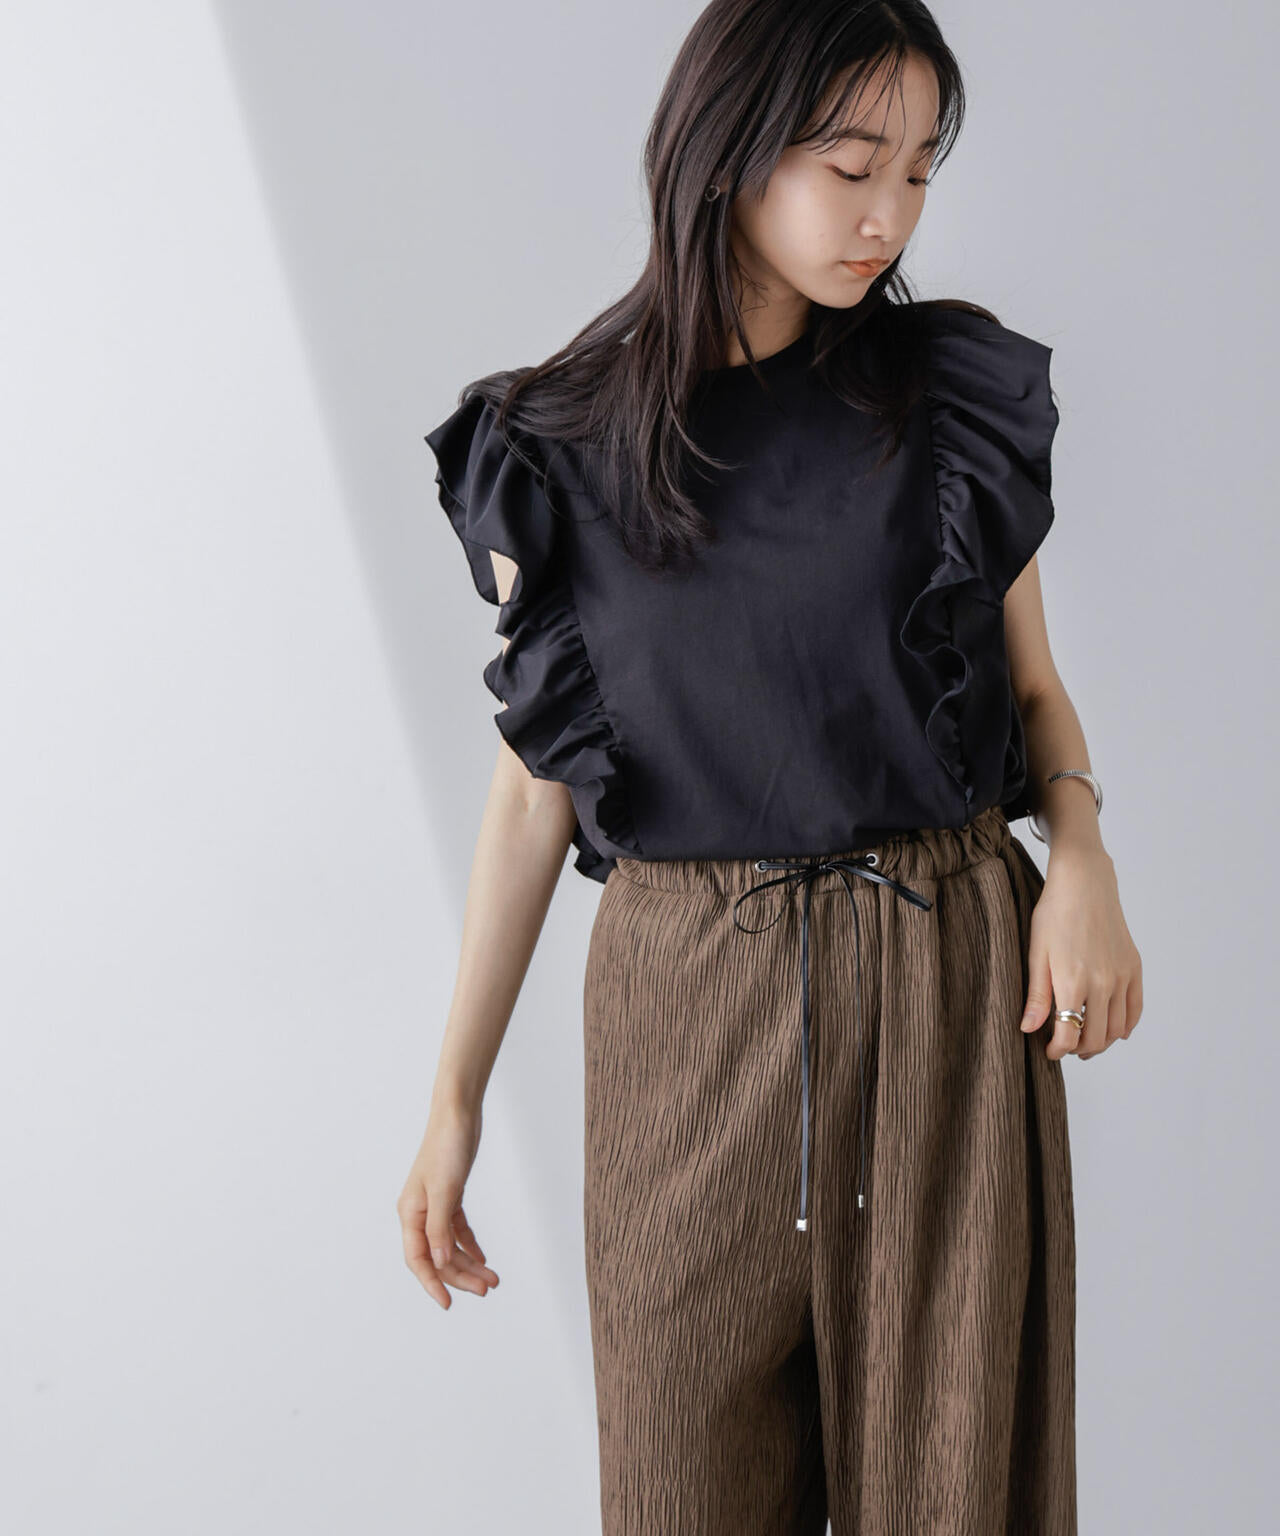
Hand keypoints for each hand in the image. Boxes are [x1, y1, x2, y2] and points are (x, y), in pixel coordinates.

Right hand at [398, 1098, 499, 1309]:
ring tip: (492, 1279)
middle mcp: (419, 1212)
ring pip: (450, 1245)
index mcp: (410, 1213)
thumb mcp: (444, 1190)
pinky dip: (470, 1245)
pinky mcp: (451, 1196)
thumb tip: (440, 1263)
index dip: (432, 1283)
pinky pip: (458, 1230)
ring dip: (469, 1263)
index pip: (418, 1259)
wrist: (458, 1115)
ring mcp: (435, 1205)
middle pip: (438, 1256)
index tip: (448, 1304)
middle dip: (460, 1276)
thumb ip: (440, 1228)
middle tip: (486, 1289)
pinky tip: (483, 1258)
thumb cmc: (446, 1147)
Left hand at [1019, 844, 1143, 1062]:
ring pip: (1117, 1028)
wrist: (1084, 883)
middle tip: (1065, 1048)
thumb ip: (1037, 995)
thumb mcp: (1036, 953)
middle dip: (1079, 1050)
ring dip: (1102, 1042)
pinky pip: (1135, 1009)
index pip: (1070, 1036)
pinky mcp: (1134, 967)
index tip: (1049, 1052)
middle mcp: (1103, 983)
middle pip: (1096, 1038)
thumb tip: (1029, 1029)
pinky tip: (1115, 1031)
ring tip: (1086, 1042)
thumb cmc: (1054, 914)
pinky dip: (1126, 1026)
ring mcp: (1122, 976)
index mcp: (1073, 982)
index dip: (1058, 1051)